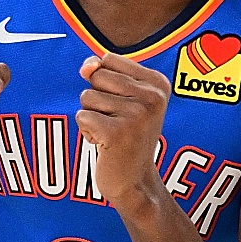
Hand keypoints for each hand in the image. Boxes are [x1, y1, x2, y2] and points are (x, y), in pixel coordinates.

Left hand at [76, 53, 169, 206]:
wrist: (135, 181)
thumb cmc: (125, 136)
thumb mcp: (119, 97)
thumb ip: (101, 71)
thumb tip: (87, 66)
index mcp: (158, 83)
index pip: (109, 59)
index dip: (105, 82)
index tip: (124, 105)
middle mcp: (152, 97)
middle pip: (97, 76)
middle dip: (96, 98)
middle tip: (116, 121)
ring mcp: (137, 115)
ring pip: (87, 96)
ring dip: (92, 116)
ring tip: (111, 133)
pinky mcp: (117, 133)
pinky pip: (82, 116)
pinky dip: (87, 131)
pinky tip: (105, 144)